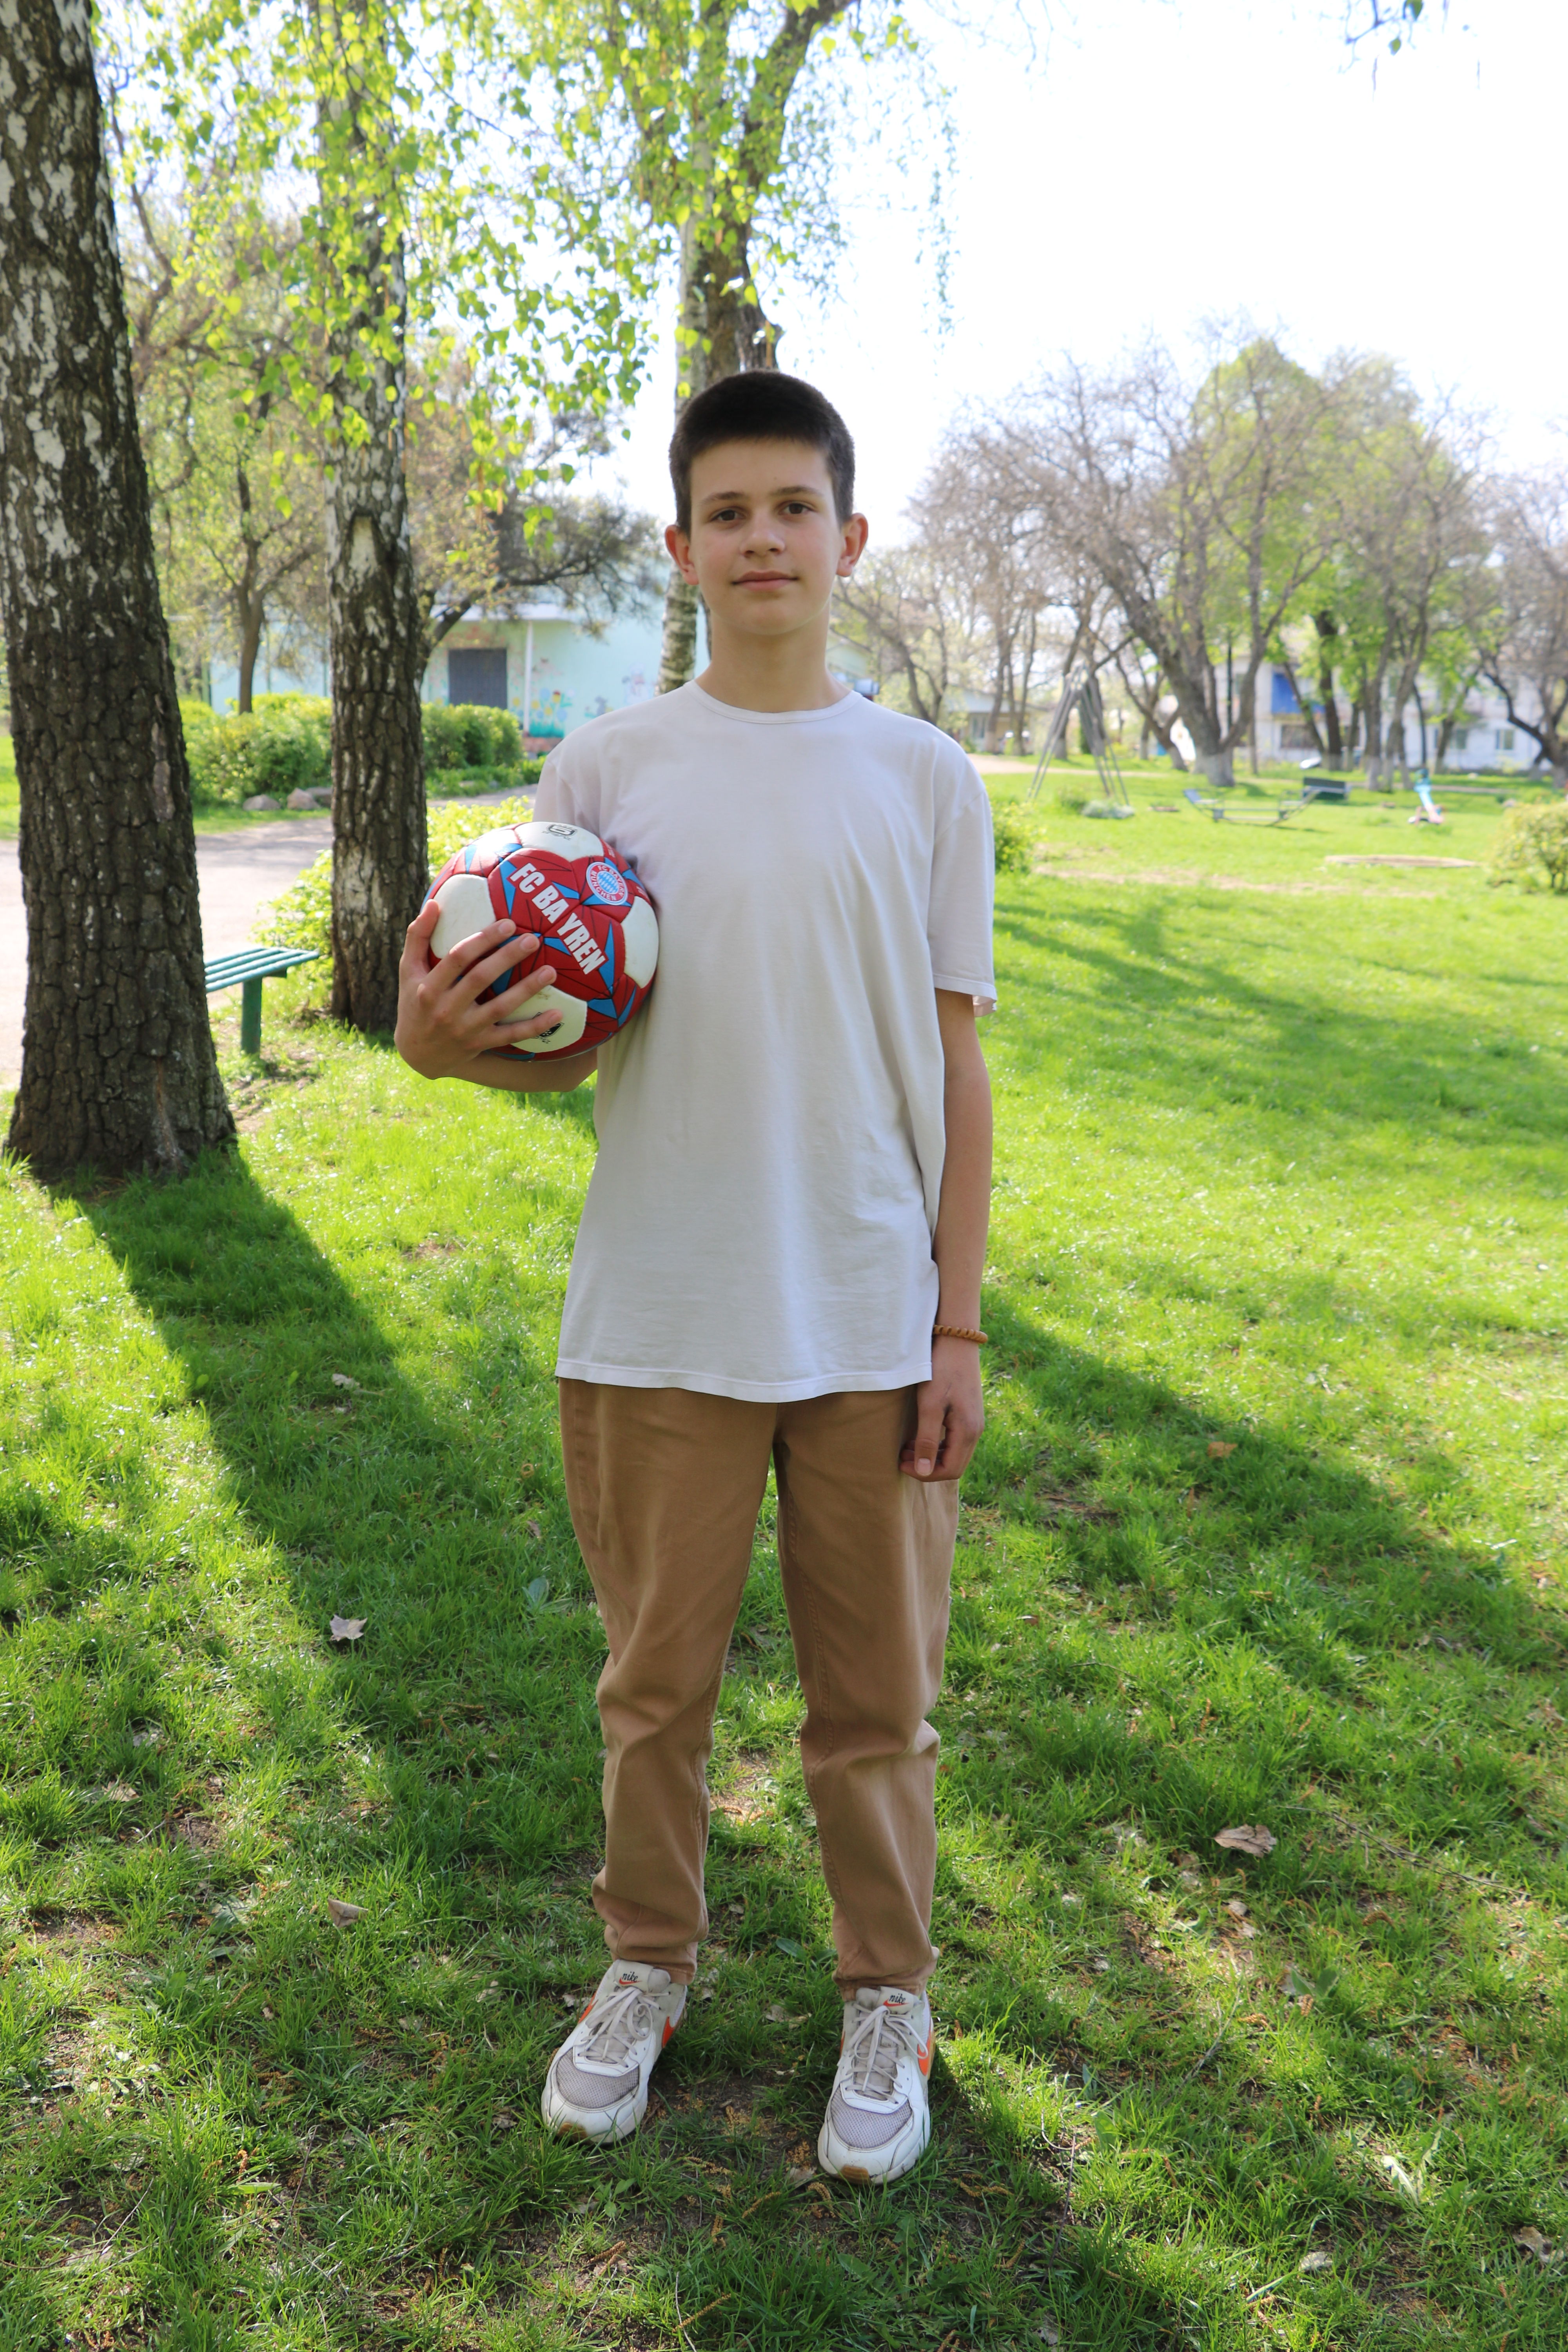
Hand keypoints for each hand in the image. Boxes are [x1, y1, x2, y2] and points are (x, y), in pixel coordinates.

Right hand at [394, 900, 565, 1077]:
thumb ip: (418, 937)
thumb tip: (434, 903)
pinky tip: (557, 1013)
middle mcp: (446, 1009)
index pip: (458, 958)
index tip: (507, 923)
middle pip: (481, 978)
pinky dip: (535, 1026)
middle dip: (508, 957)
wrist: (417, 1054)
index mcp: (429, 987)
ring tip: (550, 971)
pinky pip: (511, 1036)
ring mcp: (465, 1029)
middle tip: (533, 939)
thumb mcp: (408, 971)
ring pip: (500, 1007)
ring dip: (526, 989)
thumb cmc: (415, 1003)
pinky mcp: (480, 1044)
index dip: (483, 939)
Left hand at [900, 1335, 983, 1482]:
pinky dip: (938, 1445)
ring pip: (954, 1454)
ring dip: (931, 1456)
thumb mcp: (929, 1406)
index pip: (950, 1470)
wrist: (957, 1342)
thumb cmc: (940, 1372)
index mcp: (968, 1432)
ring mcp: (974, 1422)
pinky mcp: (969, 1414)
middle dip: (927, 1466)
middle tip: (901, 1457)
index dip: (925, 1473)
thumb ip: (928, 1440)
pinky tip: (920, 1436)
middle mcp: (976, 1431)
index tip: (902, 1463)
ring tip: (906, 1448)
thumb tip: (924, 1471)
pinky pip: (955, 1441)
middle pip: (954, 1466)